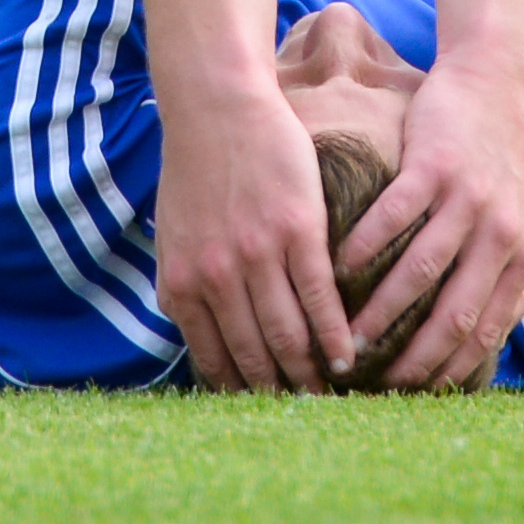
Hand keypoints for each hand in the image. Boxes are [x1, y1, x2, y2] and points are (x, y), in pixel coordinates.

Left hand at [155, 83, 352, 391]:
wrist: (216, 108)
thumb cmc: (194, 171)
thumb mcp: (174, 238)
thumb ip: (184, 286)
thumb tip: (195, 334)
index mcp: (183, 285)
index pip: (213, 359)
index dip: (241, 392)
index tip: (262, 413)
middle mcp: (216, 279)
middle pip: (254, 356)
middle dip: (279, 393)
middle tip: (303, 415)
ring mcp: (257, 256)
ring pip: (289, 334)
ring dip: (311, 372)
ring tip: (331, 393)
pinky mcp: (296, 232)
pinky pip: (319, 297)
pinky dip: (335, 333)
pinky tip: (349, 353)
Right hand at [331, 57, 523, 391]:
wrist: (496, 88)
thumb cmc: (497, 164)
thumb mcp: (515, 226)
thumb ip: (501, 279)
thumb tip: (484, 343)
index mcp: (518, 258)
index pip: (485, 331)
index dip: (448, 369)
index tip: (411, 394)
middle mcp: (498, 235)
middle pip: (454, 312)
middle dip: (412, 354)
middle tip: (373, 380)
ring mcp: (468, 200)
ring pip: (421, 269)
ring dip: (381, 309)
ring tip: (347, 334)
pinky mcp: (434, 167)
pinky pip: (396, 215)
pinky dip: (366, 245)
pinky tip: (338, 267)